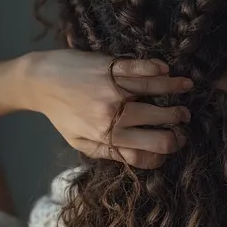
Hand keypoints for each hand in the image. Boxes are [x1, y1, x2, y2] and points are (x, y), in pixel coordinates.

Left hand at [25, 50, 192, 168]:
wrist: (39, 81)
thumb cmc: (61, 114)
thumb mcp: (81, 143)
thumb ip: (109, 152)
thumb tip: (141, 159)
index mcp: (106, 138)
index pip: (147, 153)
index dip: (165, 152)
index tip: (174, 145)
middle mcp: (113, 116)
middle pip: (159, 126)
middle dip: (177, 125)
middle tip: (183, 120)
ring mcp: (113, 90)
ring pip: (157, 93)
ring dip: (177, 93)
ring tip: (187, 90)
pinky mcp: (110, 67)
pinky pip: (141, 68)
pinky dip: (158, 69)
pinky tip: (169, 71)